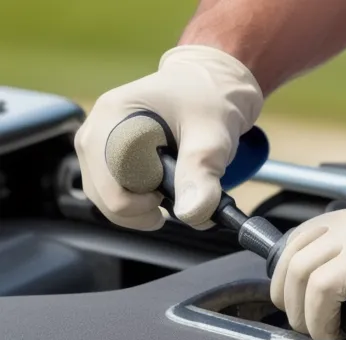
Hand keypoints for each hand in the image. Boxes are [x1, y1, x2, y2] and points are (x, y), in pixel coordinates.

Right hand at [74, 45, 262, 230]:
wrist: (212, 84)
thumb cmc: (210, 101)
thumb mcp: (214, 135)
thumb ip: (202, 172)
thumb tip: (191, 213)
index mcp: (111, 117)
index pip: (109, 184)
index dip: (143, 203)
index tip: (175, 193)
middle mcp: (95, 131)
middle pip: (104, 196)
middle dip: (144, 208)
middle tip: (180, 193)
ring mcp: (97, 144)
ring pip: (107, 198)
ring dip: (143, 205)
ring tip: (174, 185)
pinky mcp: (106, 155)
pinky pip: (114, 191)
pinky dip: (140, 199)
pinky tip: (163, 184)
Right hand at [269, 200, 345, 339]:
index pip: (321, 287)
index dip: (316, 320)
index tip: (328, 336)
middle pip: (298, 269)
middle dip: (296, 308)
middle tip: (310, 328)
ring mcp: (343, 219)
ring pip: (290, 252)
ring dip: (286, 286)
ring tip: (299, 310)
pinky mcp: (336, 217)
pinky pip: (297, 239)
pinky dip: (290, 265)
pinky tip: (298, 286)